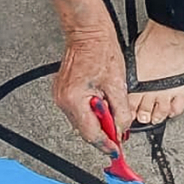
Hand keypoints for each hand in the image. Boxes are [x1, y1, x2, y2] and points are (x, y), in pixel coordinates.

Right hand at [53, 28, 130, 154]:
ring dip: (97, 120)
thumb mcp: (118, 84)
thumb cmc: (101, 51)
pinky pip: (77, 110)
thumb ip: (120, 112)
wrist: (87, 33)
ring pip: (81, 120)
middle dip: (103, 131)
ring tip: (109, 105)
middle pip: (85, 129)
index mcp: (75, 100)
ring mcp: (60, 96)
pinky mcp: (62, 91)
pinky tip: (100, 100)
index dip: (106, 144)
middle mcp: (63, 100)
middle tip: (118, 128)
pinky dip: (90, 110)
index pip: (91, 134)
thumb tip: (122, 129)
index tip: (115, 151)